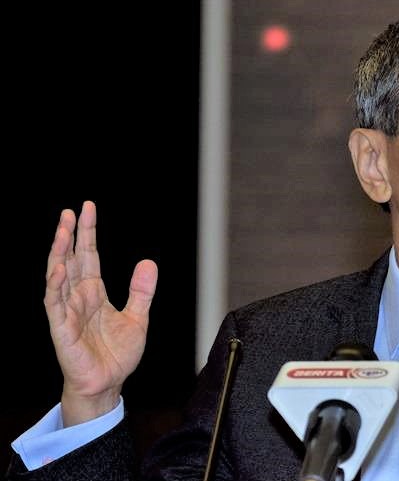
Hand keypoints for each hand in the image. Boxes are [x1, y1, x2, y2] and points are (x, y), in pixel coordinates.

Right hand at [44, 201, 157, 425]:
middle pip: (71, 260)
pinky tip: (59, 268)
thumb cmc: (117, 354)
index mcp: (94, 293)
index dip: (87, 233)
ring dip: (59, 253)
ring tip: (62, 230)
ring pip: (58, 277)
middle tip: (69, 212)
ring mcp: (68, 312)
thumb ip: (141, 291)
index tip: (86, 208)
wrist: (108, 384)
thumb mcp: (138, 317)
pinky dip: (56, 286)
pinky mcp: (62, 329)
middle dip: (69, 236)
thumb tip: (148, 262)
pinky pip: (55, 304)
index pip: (88, 256)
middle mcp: (78, 298)